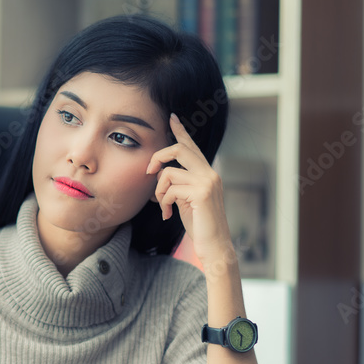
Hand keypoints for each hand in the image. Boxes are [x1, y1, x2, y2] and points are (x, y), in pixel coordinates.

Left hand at [146, 113, 234, 268]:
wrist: (214, 246)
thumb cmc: (199, 225)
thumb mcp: (186, 200)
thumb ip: (179, 184)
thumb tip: (162, 174)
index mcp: (207, 173)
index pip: (192, 146)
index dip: (180, 131)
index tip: (171, 117)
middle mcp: (210, 173)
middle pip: (179, 150)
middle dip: (158, 157)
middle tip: (148, 171)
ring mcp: (207, 182)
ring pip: (169, 173)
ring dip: (158, 190)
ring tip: (162, 205)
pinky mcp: (202, 193)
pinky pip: (169, 189)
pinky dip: (162, 203)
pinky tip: (167, 215)